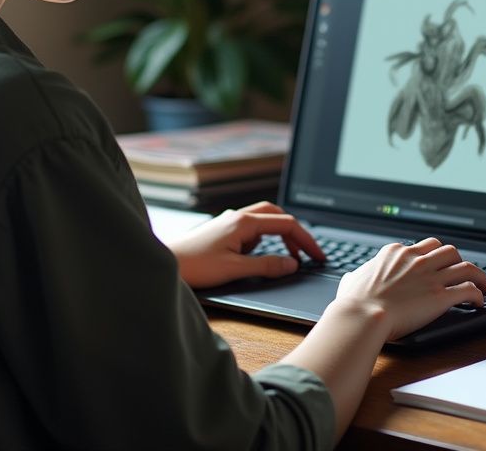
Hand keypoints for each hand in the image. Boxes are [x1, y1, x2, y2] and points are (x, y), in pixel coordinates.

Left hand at [165, 201, 326, 288]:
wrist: (167, 263)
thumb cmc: (195, 266)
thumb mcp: (235, 269)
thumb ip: (266, 265)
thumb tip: (292, 264)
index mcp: (244, 222)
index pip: (286, 224)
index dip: (306, 241)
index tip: (318, 256)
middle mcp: (238, 217)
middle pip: (277, 216)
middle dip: (296, 233)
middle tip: (308, 253)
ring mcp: (230, 222)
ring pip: (264, 220)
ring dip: (280, 235)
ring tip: (289, 257)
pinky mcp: (223, 230)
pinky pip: (252, 229)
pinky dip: (265, 239)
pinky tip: (262, 256)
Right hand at [333, 238, 485, 340]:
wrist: (363, 316)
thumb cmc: (355, 302)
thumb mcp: (351, 280)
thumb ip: (357, 276)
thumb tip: (352, 278)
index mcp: (396, 253)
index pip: (423, 246)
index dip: (433, 256)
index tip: (437, 265)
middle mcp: (416, 260)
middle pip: (448, 250)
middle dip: (457, 261)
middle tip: (461, 272)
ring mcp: (430, 277)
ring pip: (466, 266)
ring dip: (477, 275)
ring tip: (482, 284)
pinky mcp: (440, 296)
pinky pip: (469, 289)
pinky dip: (477, 294)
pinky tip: (479, 301)